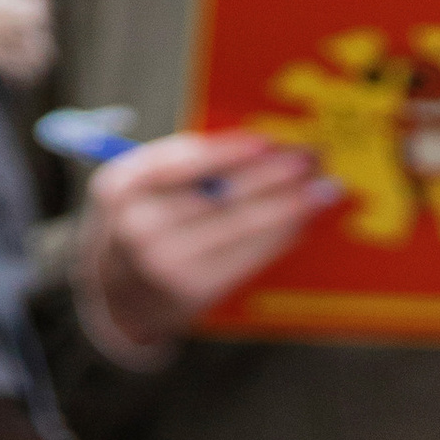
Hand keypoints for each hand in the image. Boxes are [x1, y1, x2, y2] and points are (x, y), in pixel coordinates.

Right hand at [78, 130, 339, 359]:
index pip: (182, 162)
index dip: (230, 151)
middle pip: (219, 194)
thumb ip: (184, 166)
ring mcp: (167, 263)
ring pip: (240, 226)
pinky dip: (277, 237)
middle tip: (311, 158)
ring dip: (288, 206)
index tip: (268, 141)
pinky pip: (246, 257)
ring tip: (320, 191)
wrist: (119, 297)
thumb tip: (259, 149)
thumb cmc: (142, 224)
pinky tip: (300, 222)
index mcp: (123, 186)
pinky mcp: (194, 291)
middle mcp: (140, 226)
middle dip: (273, 174)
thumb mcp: (141, 187)